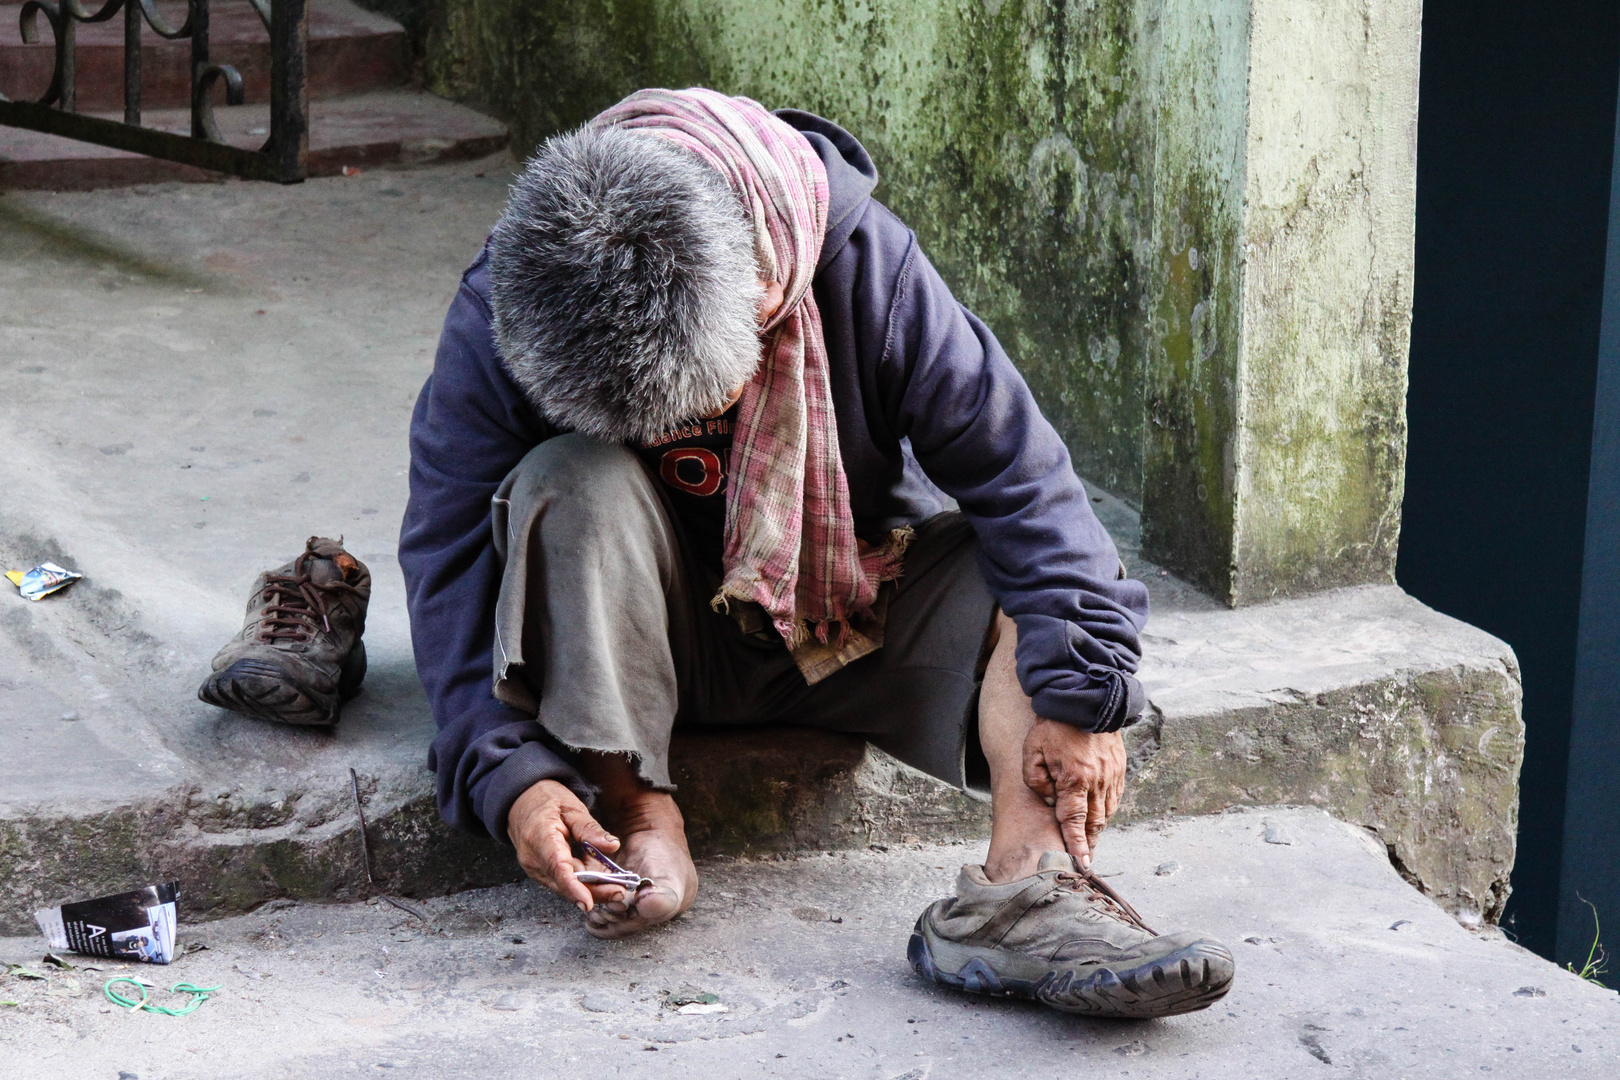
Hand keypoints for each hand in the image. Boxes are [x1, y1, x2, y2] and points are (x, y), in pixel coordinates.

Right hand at [507, 779, 622, 911]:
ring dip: (591, 888)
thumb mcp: (571, 807)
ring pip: (565, 886)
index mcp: (540, 837)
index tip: (588, 903)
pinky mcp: (539, 873)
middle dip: (593, 891)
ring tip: (615, 884)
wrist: (520, 802)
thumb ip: (590, 828)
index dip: (573, 888)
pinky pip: (563, 881)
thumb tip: (613, 846)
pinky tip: (599, 877)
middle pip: (564, 883)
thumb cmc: (546, 800)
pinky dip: (582, 881)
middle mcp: (533, 858)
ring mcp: (534, 868)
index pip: (557, 868)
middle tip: (621, 890)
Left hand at [1021, 720, 1125, 869]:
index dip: (1077, 844)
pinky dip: (1106, 809)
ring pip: (1106, 811)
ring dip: (1098, 828)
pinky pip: (1114, 796)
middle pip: (1094, 821)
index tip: (1082, 864)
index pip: (1074, 821)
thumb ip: (1035, 780)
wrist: (1083, 697)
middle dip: (1089, 842)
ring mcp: (1111, 774)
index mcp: (1075, 779)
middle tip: (1085, 860)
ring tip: (1090, 841)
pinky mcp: (1119, 767)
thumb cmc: (1053, 724)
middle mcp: (1097, 781)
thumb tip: (1049, 799)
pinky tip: (1098, 814)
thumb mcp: (1032, 751)